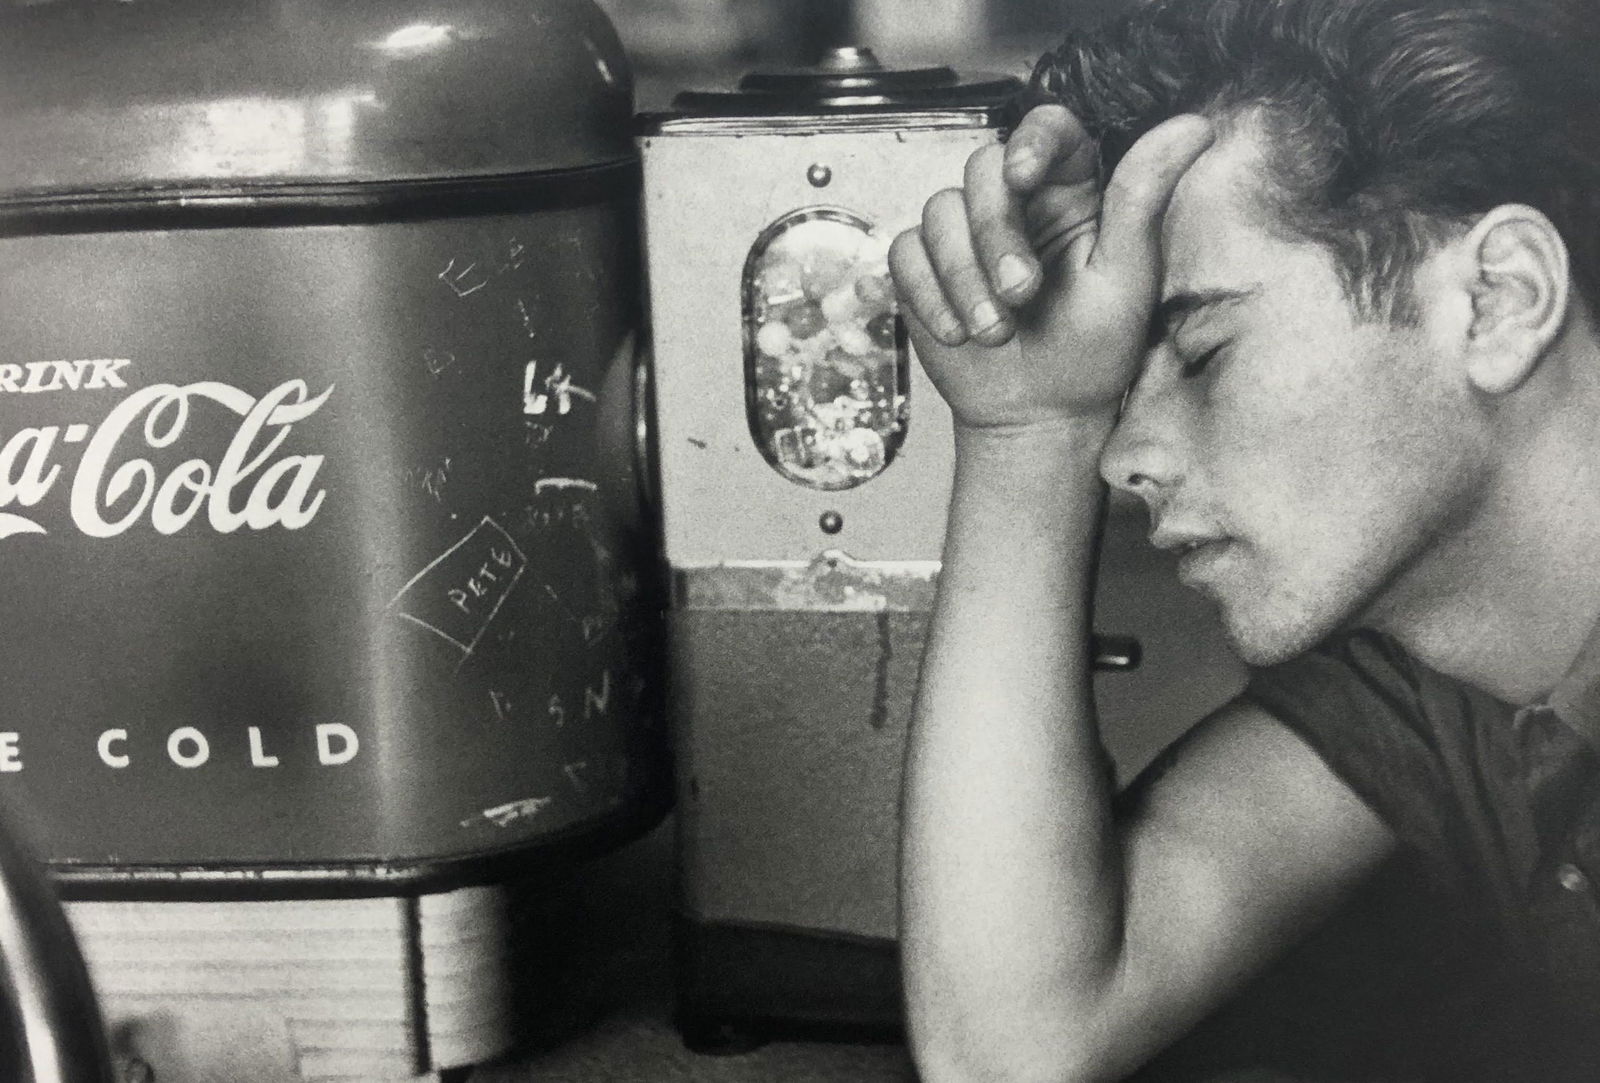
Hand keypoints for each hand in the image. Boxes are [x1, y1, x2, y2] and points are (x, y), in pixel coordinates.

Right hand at [889, 106, 1213, 431]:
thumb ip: (1144, 196)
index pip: (1048, 129)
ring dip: (962, 277)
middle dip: (993, 234)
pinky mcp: (926, 270)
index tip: (1022, 177)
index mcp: (1073, 194)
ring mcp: (965, 236)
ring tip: (993, 331)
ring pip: (939, 212)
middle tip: (1019, 295)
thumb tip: (1192, 126)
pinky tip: (956, 332)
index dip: (1030, 141)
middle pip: (981, 170)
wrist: (1040, 416)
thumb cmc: (1092, 352)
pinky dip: (928, 296)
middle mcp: (1017, 205)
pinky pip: (906, 255)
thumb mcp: (1127, 276)